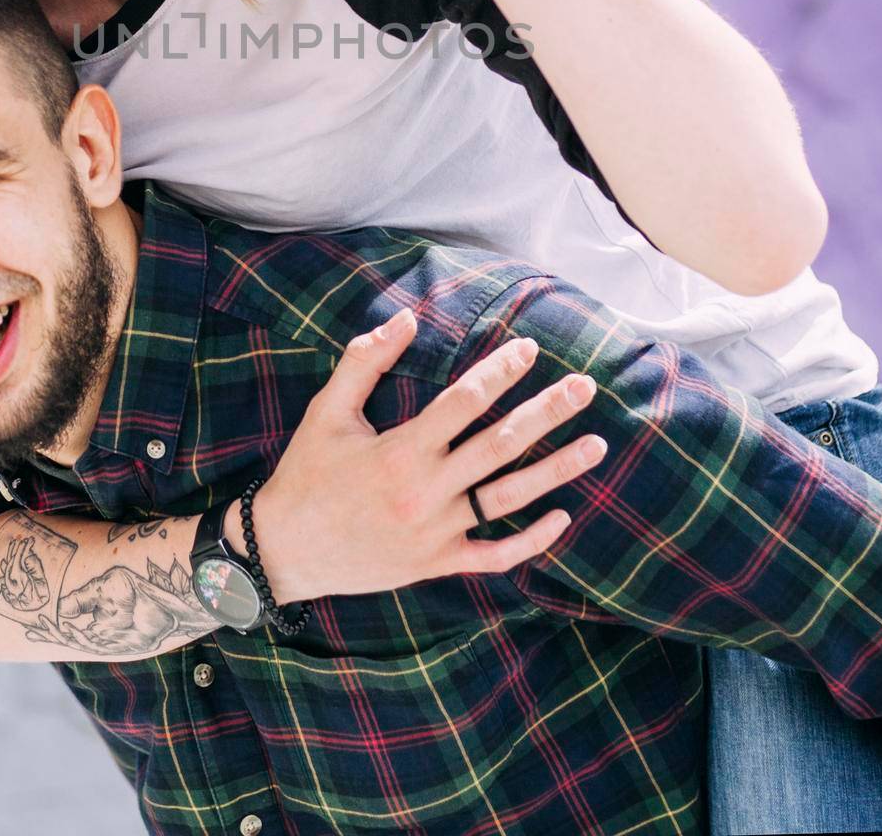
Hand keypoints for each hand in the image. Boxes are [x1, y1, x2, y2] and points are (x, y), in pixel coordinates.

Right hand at [234, 307, 604, 604]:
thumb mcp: (328, 411)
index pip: (464, 401)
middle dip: (547, 412)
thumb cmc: (307, 473)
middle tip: (585, 386)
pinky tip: (563, 515)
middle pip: (500, 444)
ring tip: (596, 444)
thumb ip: (364, 362)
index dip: (500, 371)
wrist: (285, 552)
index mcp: (400, 451)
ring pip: (509, 497)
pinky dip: (531, 539)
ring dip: (557, 470)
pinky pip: (494, 554)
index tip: (529, 347)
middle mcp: (425, 492)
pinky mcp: (437, 564)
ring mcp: (436, 533)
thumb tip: (403, 318)